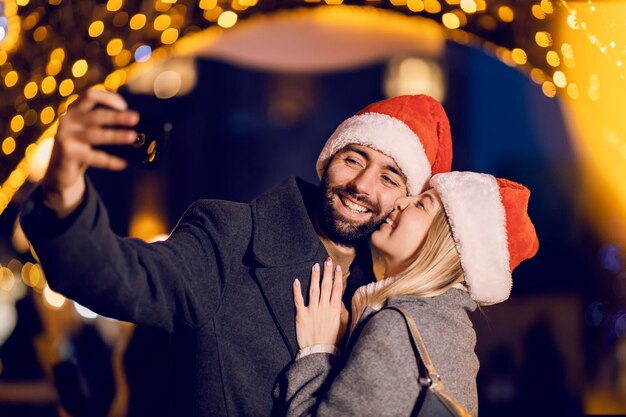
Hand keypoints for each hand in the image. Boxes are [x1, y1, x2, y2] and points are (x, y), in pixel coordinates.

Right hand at [41, 88, 138, 216]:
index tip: (124, 105)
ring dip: (116, 135)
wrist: (59, 170)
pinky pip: (94, 157)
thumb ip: (102, 122)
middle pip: (96, 116)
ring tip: (132, 136)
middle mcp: (68, 120)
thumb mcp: (87, 130)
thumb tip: (133, 121)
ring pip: (96, 135)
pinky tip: (122, 164)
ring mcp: (66, 136)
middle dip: (117, 117)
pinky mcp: (67, 153)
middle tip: (135, 118)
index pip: (89, 95)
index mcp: (74, 110)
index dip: (107, 98)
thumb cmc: (80, 146)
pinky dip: (110, 161)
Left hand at [293, 258, 348, 348]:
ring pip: (313, 290)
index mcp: (335, 309)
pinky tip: (296, 281)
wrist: (320, 352)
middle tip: (327, 260)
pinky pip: (298, 301)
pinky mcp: (301, 316)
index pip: (337, 289)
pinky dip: (297, 291)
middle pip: (326, 286)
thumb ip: (343, 311)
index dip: (337, 277)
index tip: (337, 267)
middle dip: (327, 272)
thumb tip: (340, 299)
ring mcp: (312, 310)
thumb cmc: (334, 340)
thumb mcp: (344, 325)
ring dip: (314, 277)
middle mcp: (324, 307)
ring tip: (315, 266)